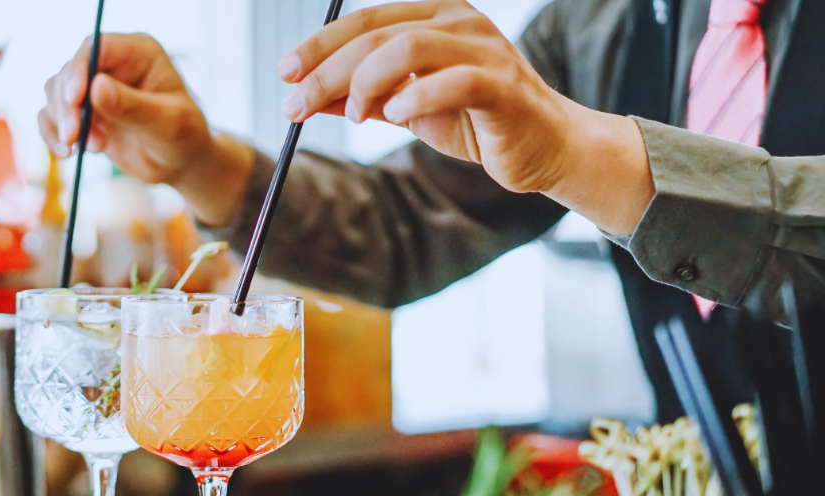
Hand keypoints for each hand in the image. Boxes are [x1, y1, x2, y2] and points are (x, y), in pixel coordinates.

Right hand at [39, 34, 253, 225]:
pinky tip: (69, 154)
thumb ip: (133, 107)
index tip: (74, 100)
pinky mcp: (84, 112)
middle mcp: (112, 64)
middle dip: (67, 106)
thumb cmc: (184, 137)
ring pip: (55, 92)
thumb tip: (96, 88)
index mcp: (138, 53)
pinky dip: (53, 135)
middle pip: (69, 71)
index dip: (78, 71)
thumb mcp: (168, 124)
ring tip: (94, 148)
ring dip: (63, 122)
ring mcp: (94, 88)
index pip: (96, 48)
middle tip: (75, 137)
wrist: (179, 162)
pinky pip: (51, 116)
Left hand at [278, 1, 652, 232]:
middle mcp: (458, 21)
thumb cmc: (475, 121)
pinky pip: (452, 82)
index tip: (285, 74)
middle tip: (295, 105)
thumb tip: (305, 98)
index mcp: (433, 16)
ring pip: (408, 47)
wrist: (541, 149)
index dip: (319, 45)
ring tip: (353, 115)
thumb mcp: (406, 107)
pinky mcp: (502, 85)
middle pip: (377, 34)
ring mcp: (483, 49)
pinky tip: (394, 116)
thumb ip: (360, 98)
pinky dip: (416, 98)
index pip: (364, 20)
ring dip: (365, 83)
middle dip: (327, 71)